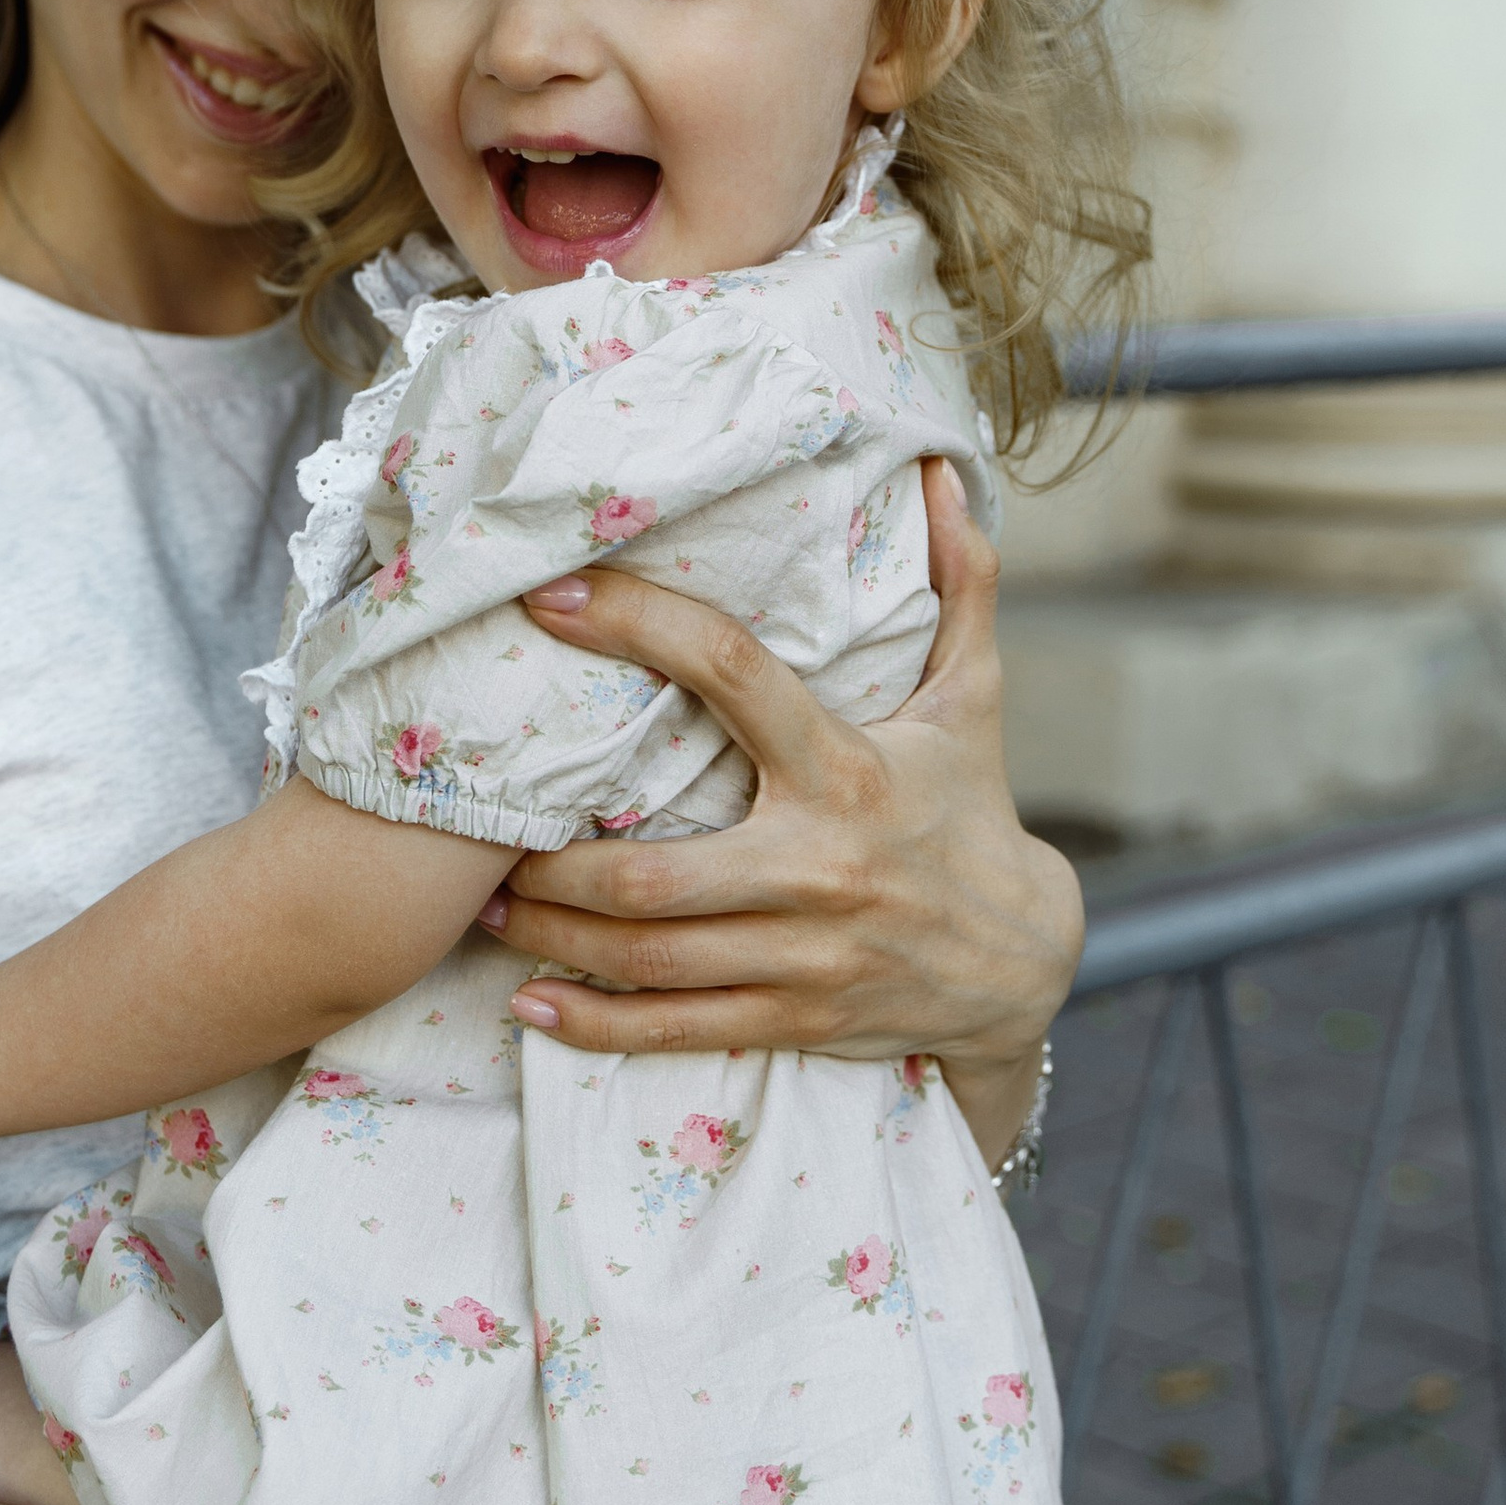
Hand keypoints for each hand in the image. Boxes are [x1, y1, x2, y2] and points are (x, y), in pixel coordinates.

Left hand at [487, 459, 1077, 1164]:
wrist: (1022, 963)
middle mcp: (819, 867)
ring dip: (550, 934)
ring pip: (649, 956)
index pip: (731, 675)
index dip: (636, 626)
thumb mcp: (974, 698)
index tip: (550, 596)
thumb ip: (960, 585)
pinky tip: (532, 1003)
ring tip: (483, 904)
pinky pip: (676, 1028)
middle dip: (552, 860)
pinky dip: (595, 1022)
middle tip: (483, 823)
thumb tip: (936, 476)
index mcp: (848, 768)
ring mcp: (804, 956)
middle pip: (653, 872)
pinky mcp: (794, 1019)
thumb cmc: (973, 810)